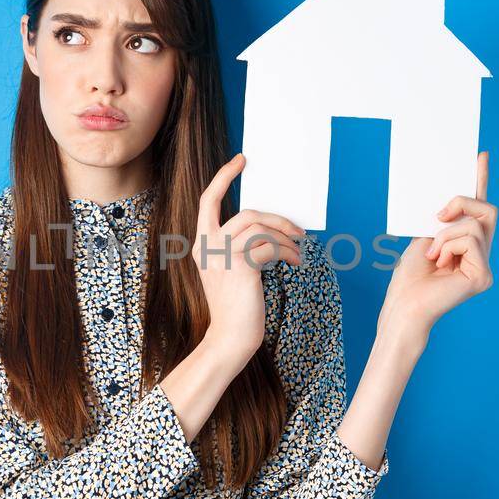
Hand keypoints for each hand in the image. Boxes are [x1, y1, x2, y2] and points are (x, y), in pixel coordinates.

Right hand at [195, 153, 303, 357]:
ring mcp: (222, 256)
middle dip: (278, 219)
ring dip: (286, 239)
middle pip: (247, 213)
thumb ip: (238, 247)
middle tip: (297, 230)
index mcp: (201, 244)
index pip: (208, 201)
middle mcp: (207, 246)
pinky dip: (287, 253)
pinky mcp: (241, 267)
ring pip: (261, 229)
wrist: (230, 338)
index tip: (241, 161)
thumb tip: (269, 228)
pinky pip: (270, 247)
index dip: (224, 177)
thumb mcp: (229, 271)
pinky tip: (295, 263)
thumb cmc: (235, 307)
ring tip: (297, 252)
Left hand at [380, 151, 497, 339]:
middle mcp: (481, 252)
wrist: (404, 304)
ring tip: (432, 255)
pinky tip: (439, 264)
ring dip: (445, 234)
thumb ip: (444, 218)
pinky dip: (448, 246)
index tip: (480, 155)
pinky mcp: (483, 275)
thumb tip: (452, 197)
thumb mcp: (426, 235)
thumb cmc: (410, 276)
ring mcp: (485, 265)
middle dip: (461, 204)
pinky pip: (470, 240)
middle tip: (437, 217)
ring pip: (475, 224)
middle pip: (487, 209)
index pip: (479, 208)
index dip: (480, 180)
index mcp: (467, 243)